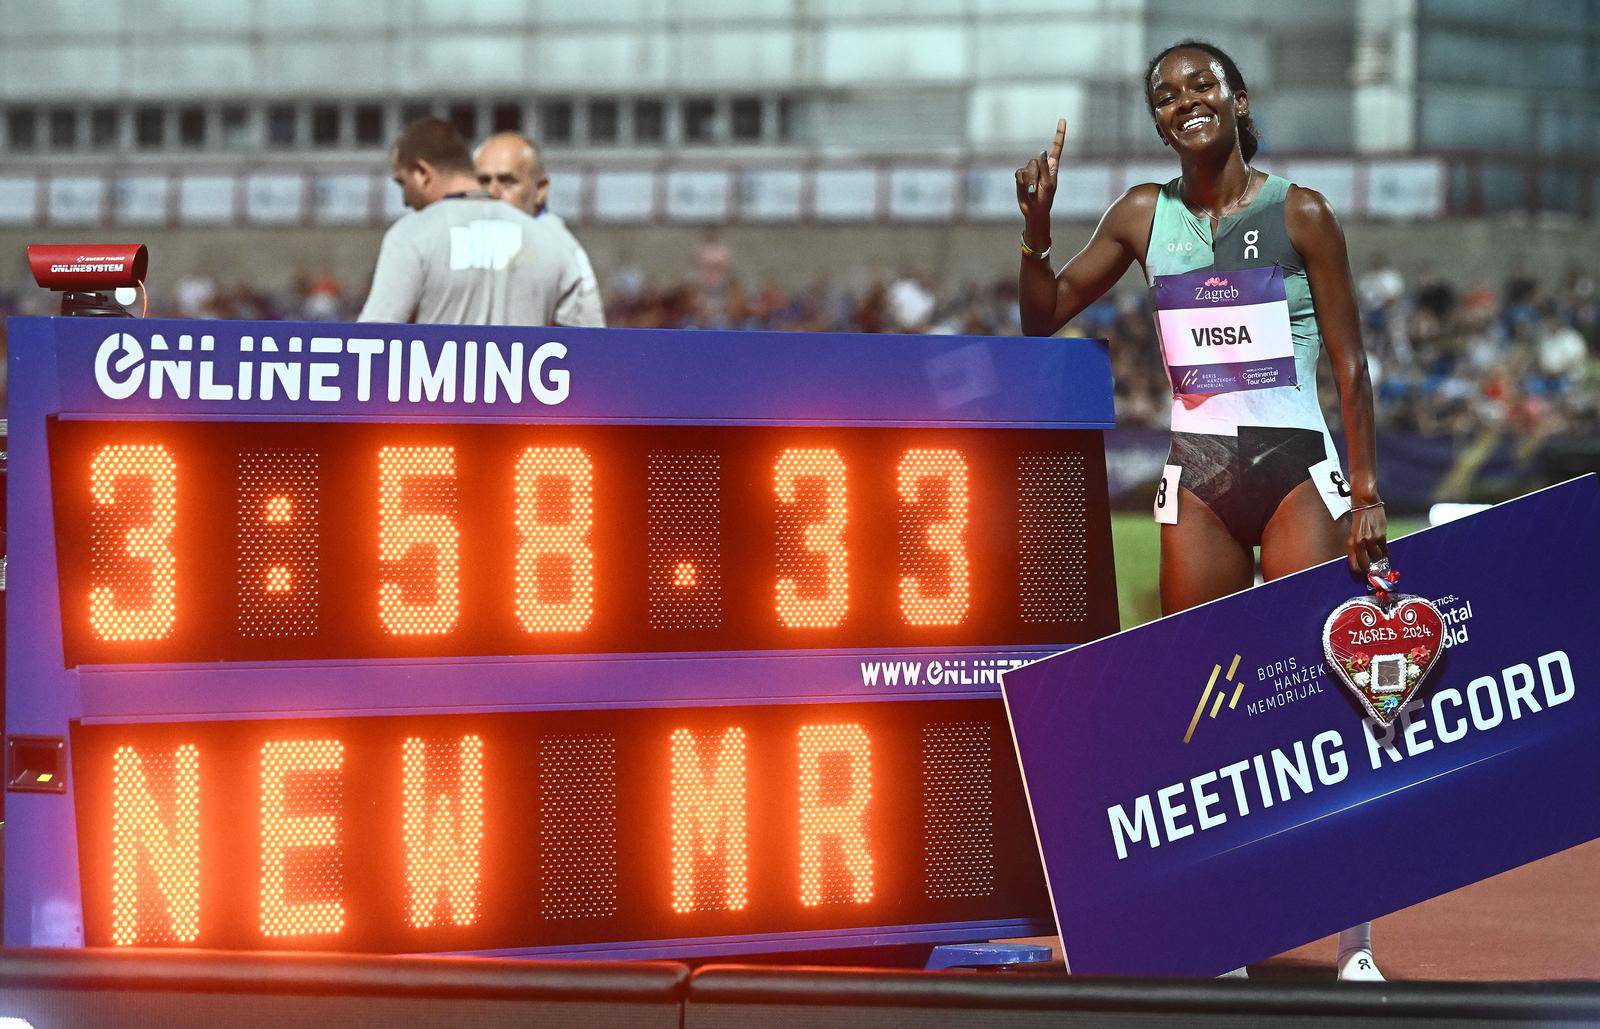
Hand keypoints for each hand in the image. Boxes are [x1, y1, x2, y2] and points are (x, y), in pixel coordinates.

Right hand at [1015, 118, 1065, 243]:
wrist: (1034, 210)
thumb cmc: (1045, 199)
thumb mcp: (1048, 184)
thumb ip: (1045, 168)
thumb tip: (1042, 152)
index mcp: (1053, 166)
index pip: (1057, 147)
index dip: (1059, 133)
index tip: (1062, 119)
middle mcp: (1041, 165)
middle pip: (1036, 160)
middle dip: (1036, 175)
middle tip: (1038, 189)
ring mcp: (1030, 170)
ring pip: (1027, 167)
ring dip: (1030, 181)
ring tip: (1033, 191)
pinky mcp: (1020, 175)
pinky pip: (1019, 174)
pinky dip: (1022, 183)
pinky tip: (1025, 189)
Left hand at [1347, 502, 1388, 575]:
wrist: (1365, 503)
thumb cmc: (1359, 518)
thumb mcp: (1354, 533)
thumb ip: (1358, 546)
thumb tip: (1365, 561)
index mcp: (1350, 543)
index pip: (1354, 565)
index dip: (1360, 574)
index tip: (1364, 577)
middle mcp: (1360, 544)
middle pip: (1366, 565)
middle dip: (1370, 572)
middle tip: (1375, 574)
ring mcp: (1371, 540)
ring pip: (1377, 559)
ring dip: (1380, 563)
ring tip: (1381, 564)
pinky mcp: (1381, 536)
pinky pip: (1385, 551)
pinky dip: (1386, 556)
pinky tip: (1387, 559)